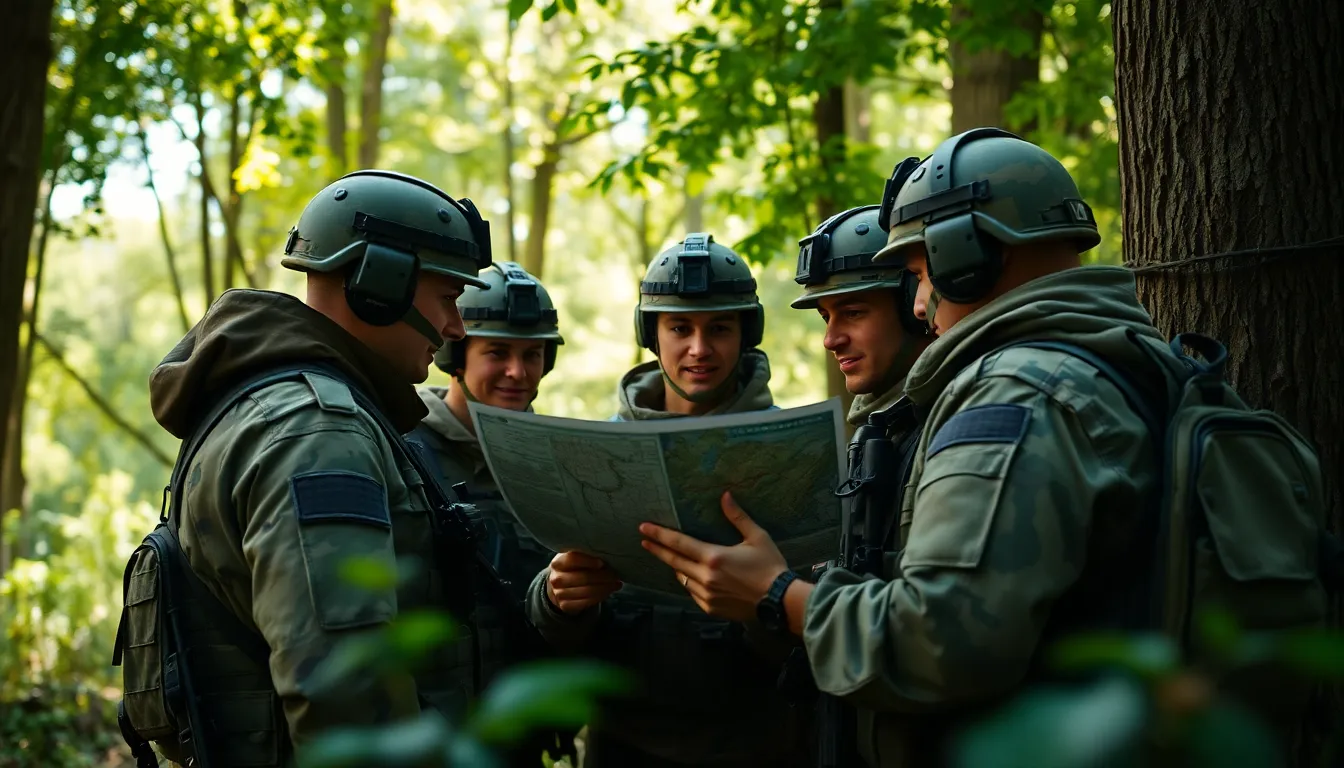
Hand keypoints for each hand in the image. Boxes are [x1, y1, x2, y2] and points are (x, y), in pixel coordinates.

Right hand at [546, 551, 621, 614]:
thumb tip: (607, 555)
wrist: (560, 587)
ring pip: (588, 591)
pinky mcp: (566, 606)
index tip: (602, 562)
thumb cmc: (573, 568)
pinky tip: (608, 591)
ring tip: (616, 583)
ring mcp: (559, 594)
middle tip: (616, 575)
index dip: (588, 560)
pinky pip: (587, 602)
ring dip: (605, 588)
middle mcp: (556, 579)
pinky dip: (601, 596)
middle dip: (603, 576)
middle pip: (584, 577)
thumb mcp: (576, 557)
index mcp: (558, 562)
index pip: (572, 559)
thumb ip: (587, 555)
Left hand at [639, 491, 787, 621]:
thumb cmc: (770, 566)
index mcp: (713, 557)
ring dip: (677, 567)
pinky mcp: (710, 608)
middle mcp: (705, 577)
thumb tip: (725, 495)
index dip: (659, 535)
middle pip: (673, 561)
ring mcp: (706, 595)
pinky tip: (692, 577)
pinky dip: (690, 583)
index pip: (679, 543)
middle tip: (644, 540)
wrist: (779, 601)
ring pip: (682, 578)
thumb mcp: (757, 537)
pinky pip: (692, 593)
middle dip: (657, 549)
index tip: (644, 528)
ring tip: (673, 558)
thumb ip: (737, 517)